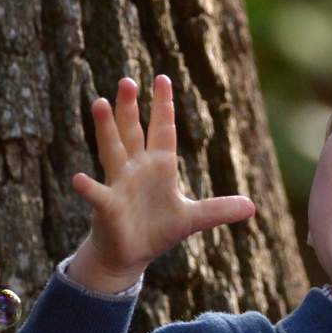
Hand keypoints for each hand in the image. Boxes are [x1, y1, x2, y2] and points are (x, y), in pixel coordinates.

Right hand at [67, 75, 254, 292]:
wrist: (129, 254)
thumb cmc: (157, 230)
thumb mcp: (193, 219)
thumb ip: (219, 209)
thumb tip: (252, 207)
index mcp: (159, 167)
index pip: (163, 130)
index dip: (163, 106)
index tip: (162, 79)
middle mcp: (136, 169)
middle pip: (133, 131)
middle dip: (130, 108)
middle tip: (128, 80)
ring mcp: (119, 184)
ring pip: (112, 150)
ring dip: (107, 128)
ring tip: (100, 103)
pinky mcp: (108, 206)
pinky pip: (97, 194)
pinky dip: (88, 187)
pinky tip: (79, 179)